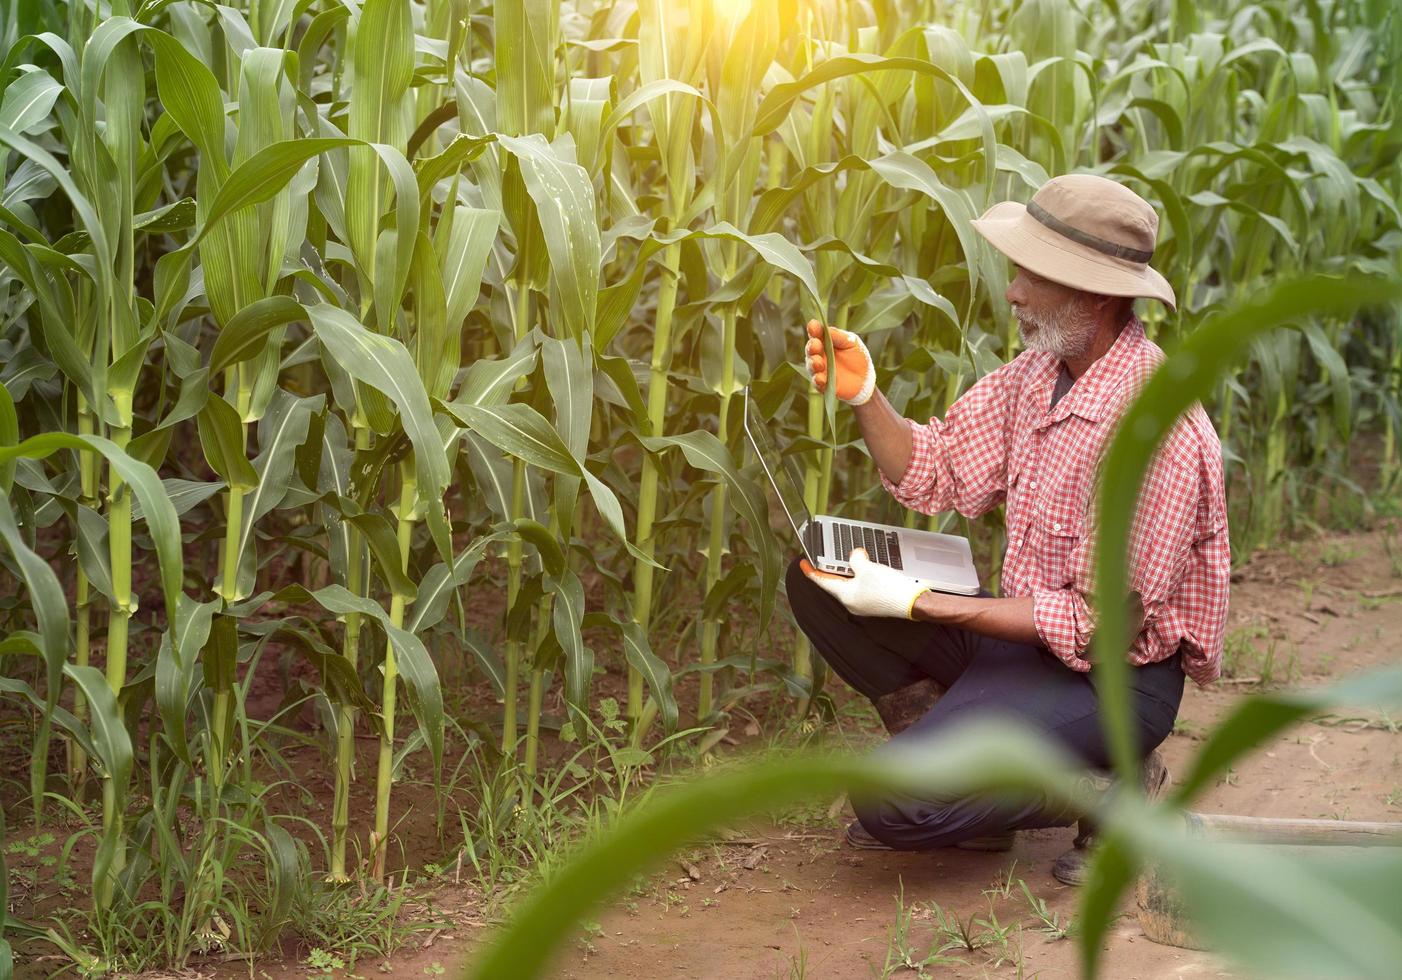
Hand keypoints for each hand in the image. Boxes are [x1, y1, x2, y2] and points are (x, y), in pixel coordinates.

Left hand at [800, 547, 927, 618]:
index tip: (803, 564)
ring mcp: (863, 604)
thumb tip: (855, 555)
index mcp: (845, 596)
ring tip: (852, 559)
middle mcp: (851, 602)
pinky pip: (861, 587)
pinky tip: (868, 569)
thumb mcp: (868, 568)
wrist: (912, 603)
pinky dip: (860, 577)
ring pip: (849, 584)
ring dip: (849, 571)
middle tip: (827, 557)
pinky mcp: (873, 603)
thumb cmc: (890, 590)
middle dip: (833, 568)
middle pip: (836, 582)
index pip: (822, 581)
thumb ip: (856, 559)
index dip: (811, 571)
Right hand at [804, 319, 875, 405]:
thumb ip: (838, 336)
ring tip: (818, 363)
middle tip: (816, 345)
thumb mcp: (852, 342)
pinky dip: (817, 380)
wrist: (865, 379)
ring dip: (813, 363)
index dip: (813, 330)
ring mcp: (820, 370)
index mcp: (825, 342)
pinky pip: (816, 383)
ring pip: (811, 366)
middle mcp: (819, 355)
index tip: (813, 327)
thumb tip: (825, 328)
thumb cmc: (858, 357)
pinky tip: (821, 378)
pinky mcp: (823, 384)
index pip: (816, 334)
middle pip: (811, 349)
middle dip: (812, 347)